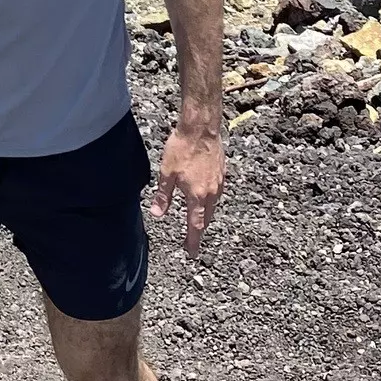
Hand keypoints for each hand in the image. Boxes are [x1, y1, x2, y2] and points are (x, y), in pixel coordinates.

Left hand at [150, 119, 223, 257]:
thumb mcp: (166, 173)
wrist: (202, 127)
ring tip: (197, 220)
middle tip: (192, 239)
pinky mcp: (222, 172)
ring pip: (213, 206)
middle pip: (206, 218)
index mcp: (197, 196)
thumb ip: (164, 196)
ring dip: (204, 215)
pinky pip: (217, 193)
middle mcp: (211, 192)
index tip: (191, 253)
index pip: (195, 225)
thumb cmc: (182, 148)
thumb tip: (159, 214)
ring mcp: (219, 182)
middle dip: (199, 229)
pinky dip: (209, 200)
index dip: (193, 241)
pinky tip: (203, 196)